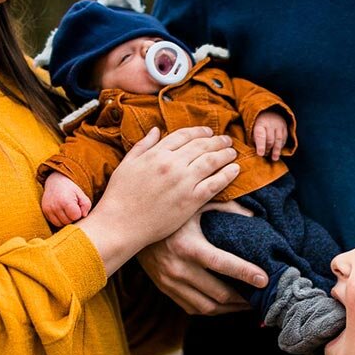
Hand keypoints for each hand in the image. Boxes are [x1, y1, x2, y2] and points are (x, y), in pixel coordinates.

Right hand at [40, 173, 91, 227]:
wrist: (55, 182)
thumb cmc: (70, 189)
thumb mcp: (81, 194)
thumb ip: (86, 205)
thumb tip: (83, 216)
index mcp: (66, 201)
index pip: (76, 216)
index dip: (78, 213)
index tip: (77, 206)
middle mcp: (55, 206)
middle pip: (68, 221)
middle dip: (72, 217)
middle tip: (72, 208)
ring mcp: (48, 210)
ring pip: (60, 224)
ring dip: (65, 220)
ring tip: (66, 211)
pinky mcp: (45, 212)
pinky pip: (54, 222)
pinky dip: (59, 219)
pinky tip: (61, 212)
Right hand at [77, 126, 239, 271]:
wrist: (120, 225)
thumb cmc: (118, 196)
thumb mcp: (126, 165)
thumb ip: (142, 146)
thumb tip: (156, 130)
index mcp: (156, 154)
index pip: (183, 135)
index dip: (199, 131)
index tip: (207, 132)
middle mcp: (172, 164)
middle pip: (201, 145)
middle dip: (216, 140)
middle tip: (226, 140)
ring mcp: (183, 182)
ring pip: (212, 161)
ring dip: (225, 154)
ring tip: (232, 152)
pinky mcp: (191, 200)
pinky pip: (215, 183)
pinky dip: (228, 174)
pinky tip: (235, 169)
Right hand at [136, 201, 266, 314]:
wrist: (130, 226)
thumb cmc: (169, 213)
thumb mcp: (195, 204)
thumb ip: (227, 208)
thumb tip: (256, 220)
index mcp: (187, 246)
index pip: (222, 264)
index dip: (246, 273)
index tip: (266, 280)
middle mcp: (177, 268)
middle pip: (218, 294)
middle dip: (244, 299)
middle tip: (263, 297)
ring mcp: (169, 283)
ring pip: (207, 307)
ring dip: (230, 309)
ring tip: (248, 304)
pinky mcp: (165, 289)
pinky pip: (192, 308)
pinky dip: (212, 309)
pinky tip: (225, 304)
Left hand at [252, 110, 289, 162]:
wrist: (268, 110)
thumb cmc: (257, 123)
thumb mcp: (252, 128)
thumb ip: (253, 139)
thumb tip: (255, 151)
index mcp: (260, 123)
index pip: (260, 135)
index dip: (260, 146)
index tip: (260, 154)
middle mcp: (270, 123)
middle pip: (270, 139)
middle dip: (267, 149)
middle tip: (264, 155)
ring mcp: (279, 125)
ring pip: (279, 140)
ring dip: (276, 150)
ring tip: (274, 158)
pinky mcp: (285, 127)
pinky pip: (284, 138)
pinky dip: (281, 146)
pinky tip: (278, 151)